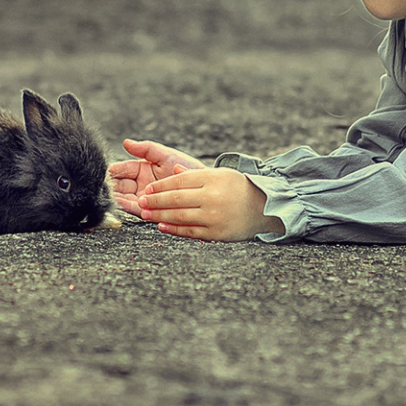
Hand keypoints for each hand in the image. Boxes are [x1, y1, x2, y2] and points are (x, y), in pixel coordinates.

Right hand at [107, 138, 204, 219]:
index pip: (123, 169)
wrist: (204, 185)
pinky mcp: (150, 210)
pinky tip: (120, 202)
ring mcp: (144, 198)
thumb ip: (146, 149)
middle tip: (105, 184)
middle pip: (120, 185)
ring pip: (124, 197)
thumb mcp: (165, 155)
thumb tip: (126, 142)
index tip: (108, 170)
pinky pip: (135, 209)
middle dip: (112, 184)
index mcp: (142, 170)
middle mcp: (141, 185)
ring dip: (116, 196)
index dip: (114, 170)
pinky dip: (126, 206)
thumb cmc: (187, 168)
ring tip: (110, 194)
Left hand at [136, 168, 284, 241]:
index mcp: (213, 178)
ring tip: (145, 214)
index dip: (161, 186)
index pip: (179, 181)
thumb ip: (195, 174)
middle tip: (141, 202)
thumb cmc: (239, 188)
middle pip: (176, 198)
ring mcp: (214, 216)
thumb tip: (172, 171)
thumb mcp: (220, 175)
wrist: (264, 208)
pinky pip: (189, 231)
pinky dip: (173, 229)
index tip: (148, 189)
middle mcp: (213, 197)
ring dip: (159, 215)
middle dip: (155, 201)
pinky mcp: (216, 233)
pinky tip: (161, 225)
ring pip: (179, 216)